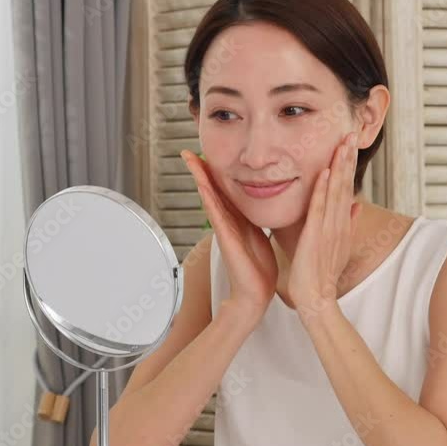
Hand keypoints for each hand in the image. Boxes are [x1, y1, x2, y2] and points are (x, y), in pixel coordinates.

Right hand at [181, 149, 277, 319]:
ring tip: (191, 160)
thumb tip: (259, 204)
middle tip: (188, 151)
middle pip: (211, 190)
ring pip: (210, 198)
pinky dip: (208, 200)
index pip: (221, 190)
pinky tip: (203, 186)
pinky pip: (216, 216)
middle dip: (200, 170)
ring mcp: (224, 230)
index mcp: (235, 219)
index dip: (212, 172)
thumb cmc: (257, 267)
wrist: (255, 294)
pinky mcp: (226, 240)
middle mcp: (227, 222)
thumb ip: (254, 219)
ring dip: (200, 179)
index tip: (205, 154)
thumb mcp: (258, 234)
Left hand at [287, 132, 362, 315]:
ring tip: (343, 143)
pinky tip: (326, 172)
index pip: (347, 186)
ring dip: (340, 166)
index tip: (351, 141)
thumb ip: (347, 222)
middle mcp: (339, 222)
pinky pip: (320, 209)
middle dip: (349, 157)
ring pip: (337, 191)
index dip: (350, 163)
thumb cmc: (322, 273)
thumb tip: (358, 204)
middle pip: (346, 183)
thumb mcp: (338, 244)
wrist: (316, 298)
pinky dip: (323, 190)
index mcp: (342, 222)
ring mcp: (329, 228)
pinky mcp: (317, 236)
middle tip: (352, 131)